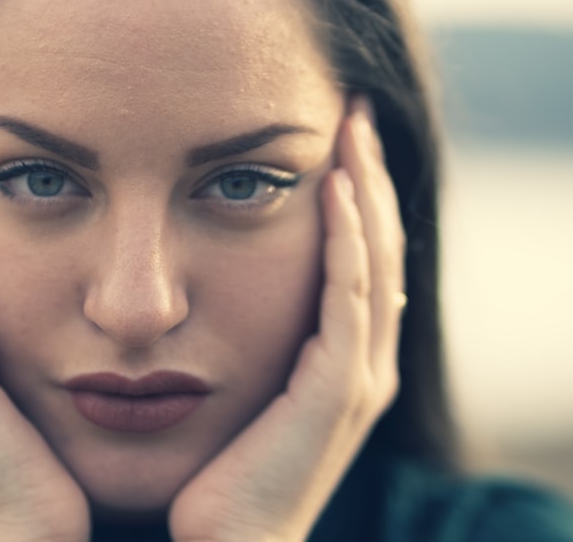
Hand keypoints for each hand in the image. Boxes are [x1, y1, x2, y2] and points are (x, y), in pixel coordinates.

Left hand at [169, 100, 404, 541]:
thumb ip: (225, 327)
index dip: (353, 191)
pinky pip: (349, 298)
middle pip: (378, 245)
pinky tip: (335, 185)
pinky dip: (349, 240)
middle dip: (370, 174)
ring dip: (368, 189)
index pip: (356, 252)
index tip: (332, 132)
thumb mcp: (224, 378)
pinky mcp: (340, 392)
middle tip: (353, 106)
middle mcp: (359, 359)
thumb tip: (195, 279)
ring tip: (352, 123)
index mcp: (334, 355)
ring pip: (376, 260)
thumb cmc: (211, 465)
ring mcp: (357, 376)